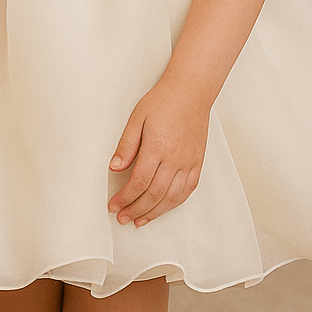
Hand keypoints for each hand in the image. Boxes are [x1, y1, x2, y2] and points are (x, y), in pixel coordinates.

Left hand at [107, 79, 209, 227]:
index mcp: (157, 147)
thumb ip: (126, 145)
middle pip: (154, 194)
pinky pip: (187, 191)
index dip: (125, 198)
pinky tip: (162, 208)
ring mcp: (189, 162)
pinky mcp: (198, 163)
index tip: (114, 205)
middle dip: (135, 210)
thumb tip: (114, 168)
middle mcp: (175, 159)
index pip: (138, 182)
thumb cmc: (164, 100)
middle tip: (122, 217)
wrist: (191, 91)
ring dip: (154, 212)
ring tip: (139, 220)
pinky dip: (174, 204)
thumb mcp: (137, 118)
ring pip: (171, 198)